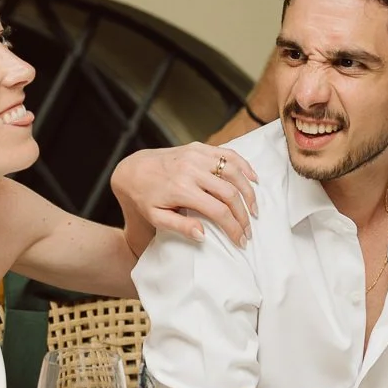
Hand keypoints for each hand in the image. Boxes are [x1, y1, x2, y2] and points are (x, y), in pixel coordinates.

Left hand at [111, 143, 258, 245]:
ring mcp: (197, 155)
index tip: (241, 240)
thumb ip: (180, 226)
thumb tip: (203, 235)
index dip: (233, 227)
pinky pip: (228, 154)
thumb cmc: (145, 197)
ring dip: (248, 192)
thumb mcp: (156, 217)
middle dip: (243, 214)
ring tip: (253, 209)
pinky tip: (253, 178)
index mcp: (181, 189)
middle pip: (230, 193)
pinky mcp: (199, 147)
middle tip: (248, 230)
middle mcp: (191, 169)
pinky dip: (244, 166)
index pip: (218, 211)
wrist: (133, 170)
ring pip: (234, 172)